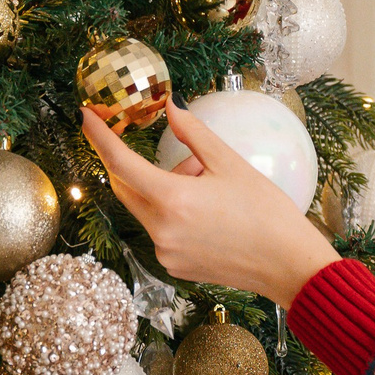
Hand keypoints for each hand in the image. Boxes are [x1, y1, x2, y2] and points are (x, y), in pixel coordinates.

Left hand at [80, 105, 340, 302]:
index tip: (86, 116)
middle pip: (127, 188)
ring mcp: (164, 252)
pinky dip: (173, 212)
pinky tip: (209, 210)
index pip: (120, 163)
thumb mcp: (230, 163)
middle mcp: (160, 230)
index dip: (99, 137)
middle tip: (187, 158)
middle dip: (142, 165)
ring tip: (211, 184)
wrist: (287, 264)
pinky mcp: (173, 266)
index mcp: (172, 200)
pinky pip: (160, 229)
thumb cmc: (266, 212)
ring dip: (164, 188)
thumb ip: (193, 134)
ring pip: (147, 208)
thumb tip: (171, 107)